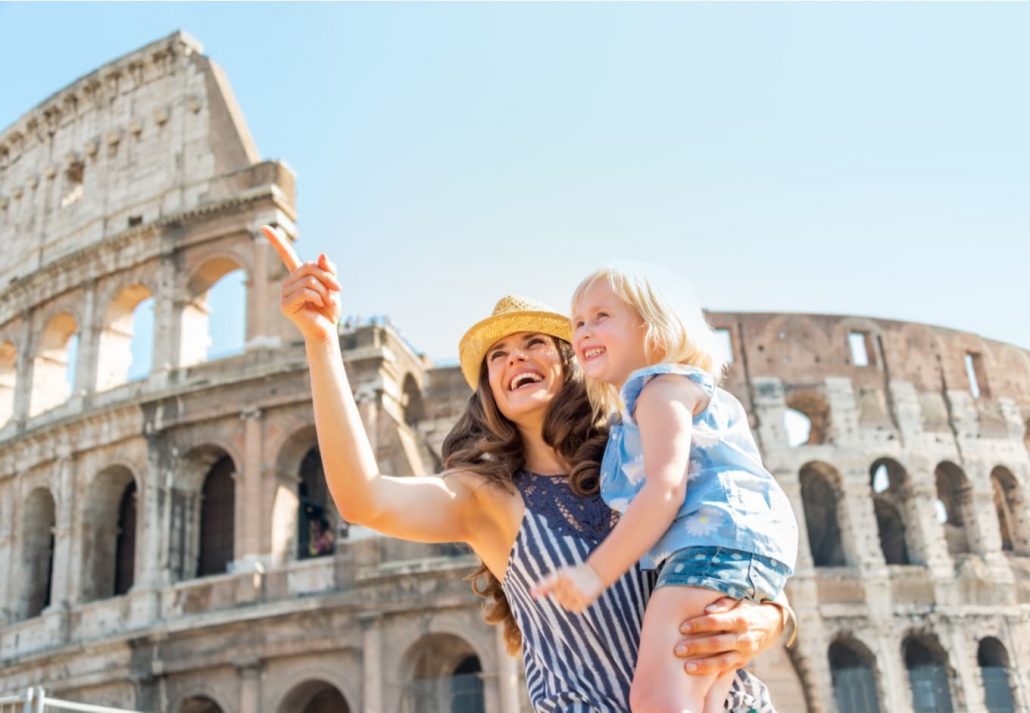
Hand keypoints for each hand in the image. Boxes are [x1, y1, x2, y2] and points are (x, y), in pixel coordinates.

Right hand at [261, 225, 341, 343]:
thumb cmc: (329, 309)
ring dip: (325, 291)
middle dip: (327, 277)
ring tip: (327, 302)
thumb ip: (328, 270)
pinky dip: (319, 298)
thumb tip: (321, 254)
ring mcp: (284, 294)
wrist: (326, 330)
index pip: (286, 254)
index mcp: (298, 276)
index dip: (276, 240)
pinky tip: (319, 305)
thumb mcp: (333, 286)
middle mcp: (288, 282)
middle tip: (338, 289)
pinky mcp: (285, 304)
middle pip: (308, 266)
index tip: (263, 227)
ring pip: (309, 280)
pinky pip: (306, 292)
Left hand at [530, 564, 605, 612]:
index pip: (549, 582)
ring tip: (577, 591)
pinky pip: (574, 609)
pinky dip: (577, 606)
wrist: (595, 573)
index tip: (532, 593)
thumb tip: (531, 594)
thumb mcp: (561, 574)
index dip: (540, 588)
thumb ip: (546, 584)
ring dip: (570, 601)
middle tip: (572, 586)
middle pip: (557, 598)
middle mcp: (569, 582)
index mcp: (562, 574)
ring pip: (565, 605)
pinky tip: (582, 597)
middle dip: (563, 595)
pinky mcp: (585, 599)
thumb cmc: (574, 574)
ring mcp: (577, 591)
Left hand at [673, 597, 783, 674]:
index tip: (682, 627)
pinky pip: (727, 669)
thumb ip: (723, 603)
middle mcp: (743, 637)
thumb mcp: (738, 601)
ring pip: (722, 661)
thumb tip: (707, 609)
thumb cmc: (746, 608)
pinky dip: (713, 673)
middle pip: (716, 643)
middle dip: (696, 647)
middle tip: (677, 649)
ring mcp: (744, 652)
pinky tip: (699, 675)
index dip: (698, 625)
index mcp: (740, 619)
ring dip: (703, 665)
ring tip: (686, 667)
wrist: (770, 625)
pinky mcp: (743, 662)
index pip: (715, 622)